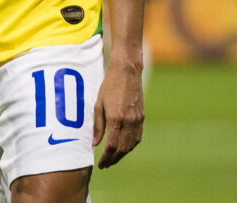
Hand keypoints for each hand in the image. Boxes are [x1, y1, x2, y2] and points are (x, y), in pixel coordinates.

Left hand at [93, 53, 143, 168]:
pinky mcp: (141, 117)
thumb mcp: (98, 104)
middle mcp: (129, 122)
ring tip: (113, 158)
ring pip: (131, 145)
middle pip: (122, 149)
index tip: (100, 164)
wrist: (127, 72)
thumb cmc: (109, 86)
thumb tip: (95, 144)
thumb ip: (98, 126)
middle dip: (113, 159)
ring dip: (122, 154)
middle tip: (105, 164)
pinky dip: (130, 146)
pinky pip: (137, 137)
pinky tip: (123, 147)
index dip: (106, 157)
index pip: (112, 146)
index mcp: (116, 118)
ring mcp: (137, 120)